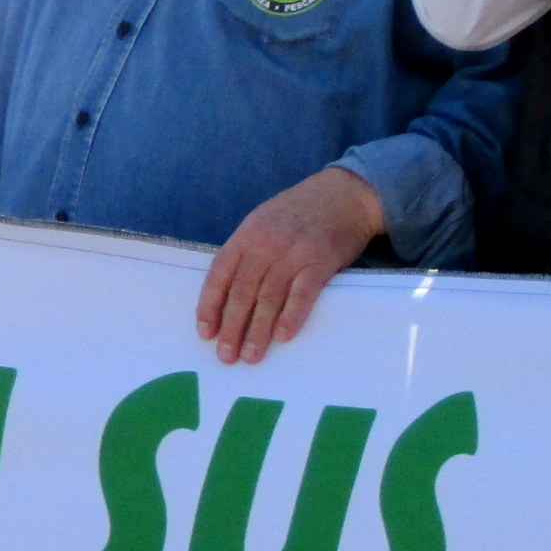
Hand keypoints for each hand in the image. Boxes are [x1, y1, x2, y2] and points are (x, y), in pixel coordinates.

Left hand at [194, 165, 386, 363]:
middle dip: (231, 326)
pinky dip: (292, 315)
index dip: (210, 304)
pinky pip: (303, 293)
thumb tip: (230, 292)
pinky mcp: (320, 261)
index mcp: (246, 234)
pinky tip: (283, 337)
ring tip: (251, 356)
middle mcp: (265, 244)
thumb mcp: (263, 221)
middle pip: (242, 291)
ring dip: (258, 330)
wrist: (345, 194)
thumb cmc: (301, 212)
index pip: (220, 273)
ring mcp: (293, 252)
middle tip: (226, 356)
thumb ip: (248, 251)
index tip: (205, 333)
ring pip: (269, 297)